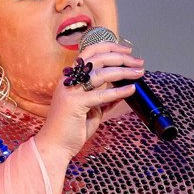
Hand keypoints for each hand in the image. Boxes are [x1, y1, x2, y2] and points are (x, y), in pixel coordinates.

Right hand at [34, 41, 141, 163]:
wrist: (55, 146)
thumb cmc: (71, 128)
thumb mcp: (92, 110)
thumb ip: (105, 99)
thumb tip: (123, 90)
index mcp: (71, 78)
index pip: (90, 52)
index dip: (109, 47)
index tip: (127, 51)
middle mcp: (69, 80)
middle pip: (97, 58)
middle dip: (121, 57)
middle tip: (139, 62)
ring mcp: (71, 91)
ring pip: (100, 73)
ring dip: (123, 71)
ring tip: (139, 73)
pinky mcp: (74, 104)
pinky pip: (100, 94)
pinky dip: (118, 91)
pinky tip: (131, 90)